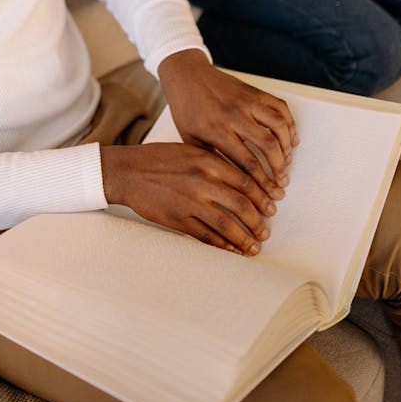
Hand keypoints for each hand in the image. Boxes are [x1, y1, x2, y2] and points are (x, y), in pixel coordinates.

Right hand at [100, 140, 274, 255]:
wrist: (127, 172)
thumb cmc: (158, 159)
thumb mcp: (190, 150)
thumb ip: (214, 162)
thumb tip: (242, 179)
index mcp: (206, 160)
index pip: (245, 179)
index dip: (262, 195)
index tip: (273, 205)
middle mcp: (201, 180)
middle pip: (241, 204)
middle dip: (258, 220)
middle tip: (266, 229)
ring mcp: (189, 201)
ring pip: (226, 224)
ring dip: (244, 238)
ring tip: (255, 246)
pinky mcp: (178, 219)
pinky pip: (206, 237)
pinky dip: (223, 246)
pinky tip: (232, 251)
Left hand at [158, 51, 296, 196]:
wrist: (186, 75)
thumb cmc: (186, 110)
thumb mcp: (190, 139)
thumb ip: (211, 159)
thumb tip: (232, 184)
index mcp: (216, 129)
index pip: (247, 161)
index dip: (263, 182)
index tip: (270, 194)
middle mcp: (234, 114)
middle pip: (268, 145)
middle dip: (279, 168)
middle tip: (282, 183)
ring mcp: (246, 100)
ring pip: (278, 125)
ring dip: (287, 147)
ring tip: (287, 163)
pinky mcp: (254, 91)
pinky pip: (280, 106)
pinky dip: (290, 123)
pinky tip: (291, 139)